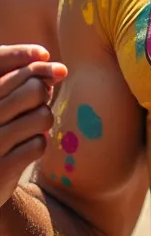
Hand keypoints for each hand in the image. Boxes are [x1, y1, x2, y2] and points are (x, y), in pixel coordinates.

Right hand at [0, 45, 66, 207]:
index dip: (38, 68)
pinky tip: (24, 148)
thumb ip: (23, 82)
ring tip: (29, 129)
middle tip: (35, 105)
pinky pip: (38, 144)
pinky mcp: (0, 167)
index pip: (17, 71)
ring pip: (42, 116)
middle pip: (34, 89)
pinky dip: (38, 145)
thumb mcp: (2, 103)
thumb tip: (60, 70)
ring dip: (42, 122)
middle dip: (42, 96)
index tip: (55, 71)